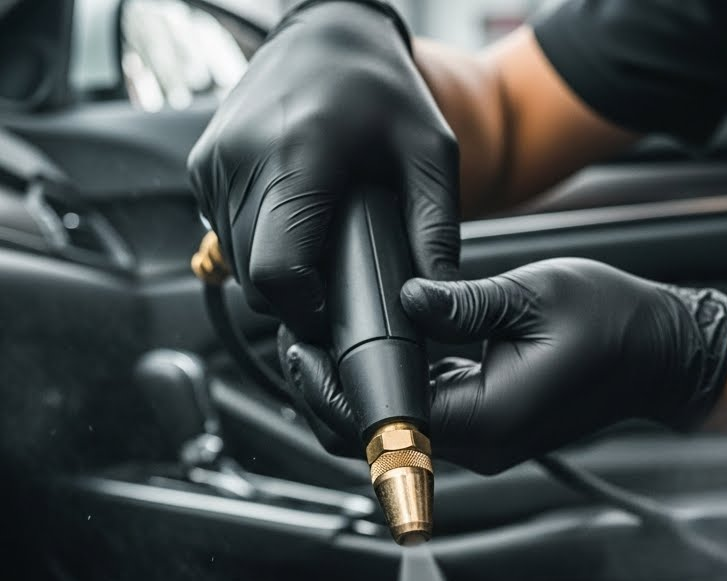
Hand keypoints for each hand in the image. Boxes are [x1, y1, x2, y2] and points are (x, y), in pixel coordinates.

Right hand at [188, 1, 458, 335]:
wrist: (328, 32)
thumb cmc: (383, 90)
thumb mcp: (430, 156)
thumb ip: (436, 232)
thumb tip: (433, 300)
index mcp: (296, 156)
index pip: (276, 270)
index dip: (303, 309)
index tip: (332, 313)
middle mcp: (242, 158)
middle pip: (253, 278)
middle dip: (293, 299)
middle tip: (334, 289)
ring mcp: (214, 163)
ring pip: (235, 263)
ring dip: (274, 275)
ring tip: (317, 251)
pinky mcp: (201, 167)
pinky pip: (224, 235)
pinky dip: (257, 246)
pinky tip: (293, 226)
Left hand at [279, 258, 726, 472]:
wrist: (661, 356)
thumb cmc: (614, 325)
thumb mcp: (530, 295)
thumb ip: (459, 302)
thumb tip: (404, 298)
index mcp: (485, 419)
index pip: (381, 424)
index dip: (329, 390)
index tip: (300, 348)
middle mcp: (479, 446)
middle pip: (377, 442)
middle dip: (331, 398)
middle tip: (302, 343)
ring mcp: (483, 443)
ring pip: (396, 436)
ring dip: (358, 397)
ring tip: (329, 343)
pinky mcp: (488, 429)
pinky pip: (425, 421)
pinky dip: (393, 394)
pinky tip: (377, 354)